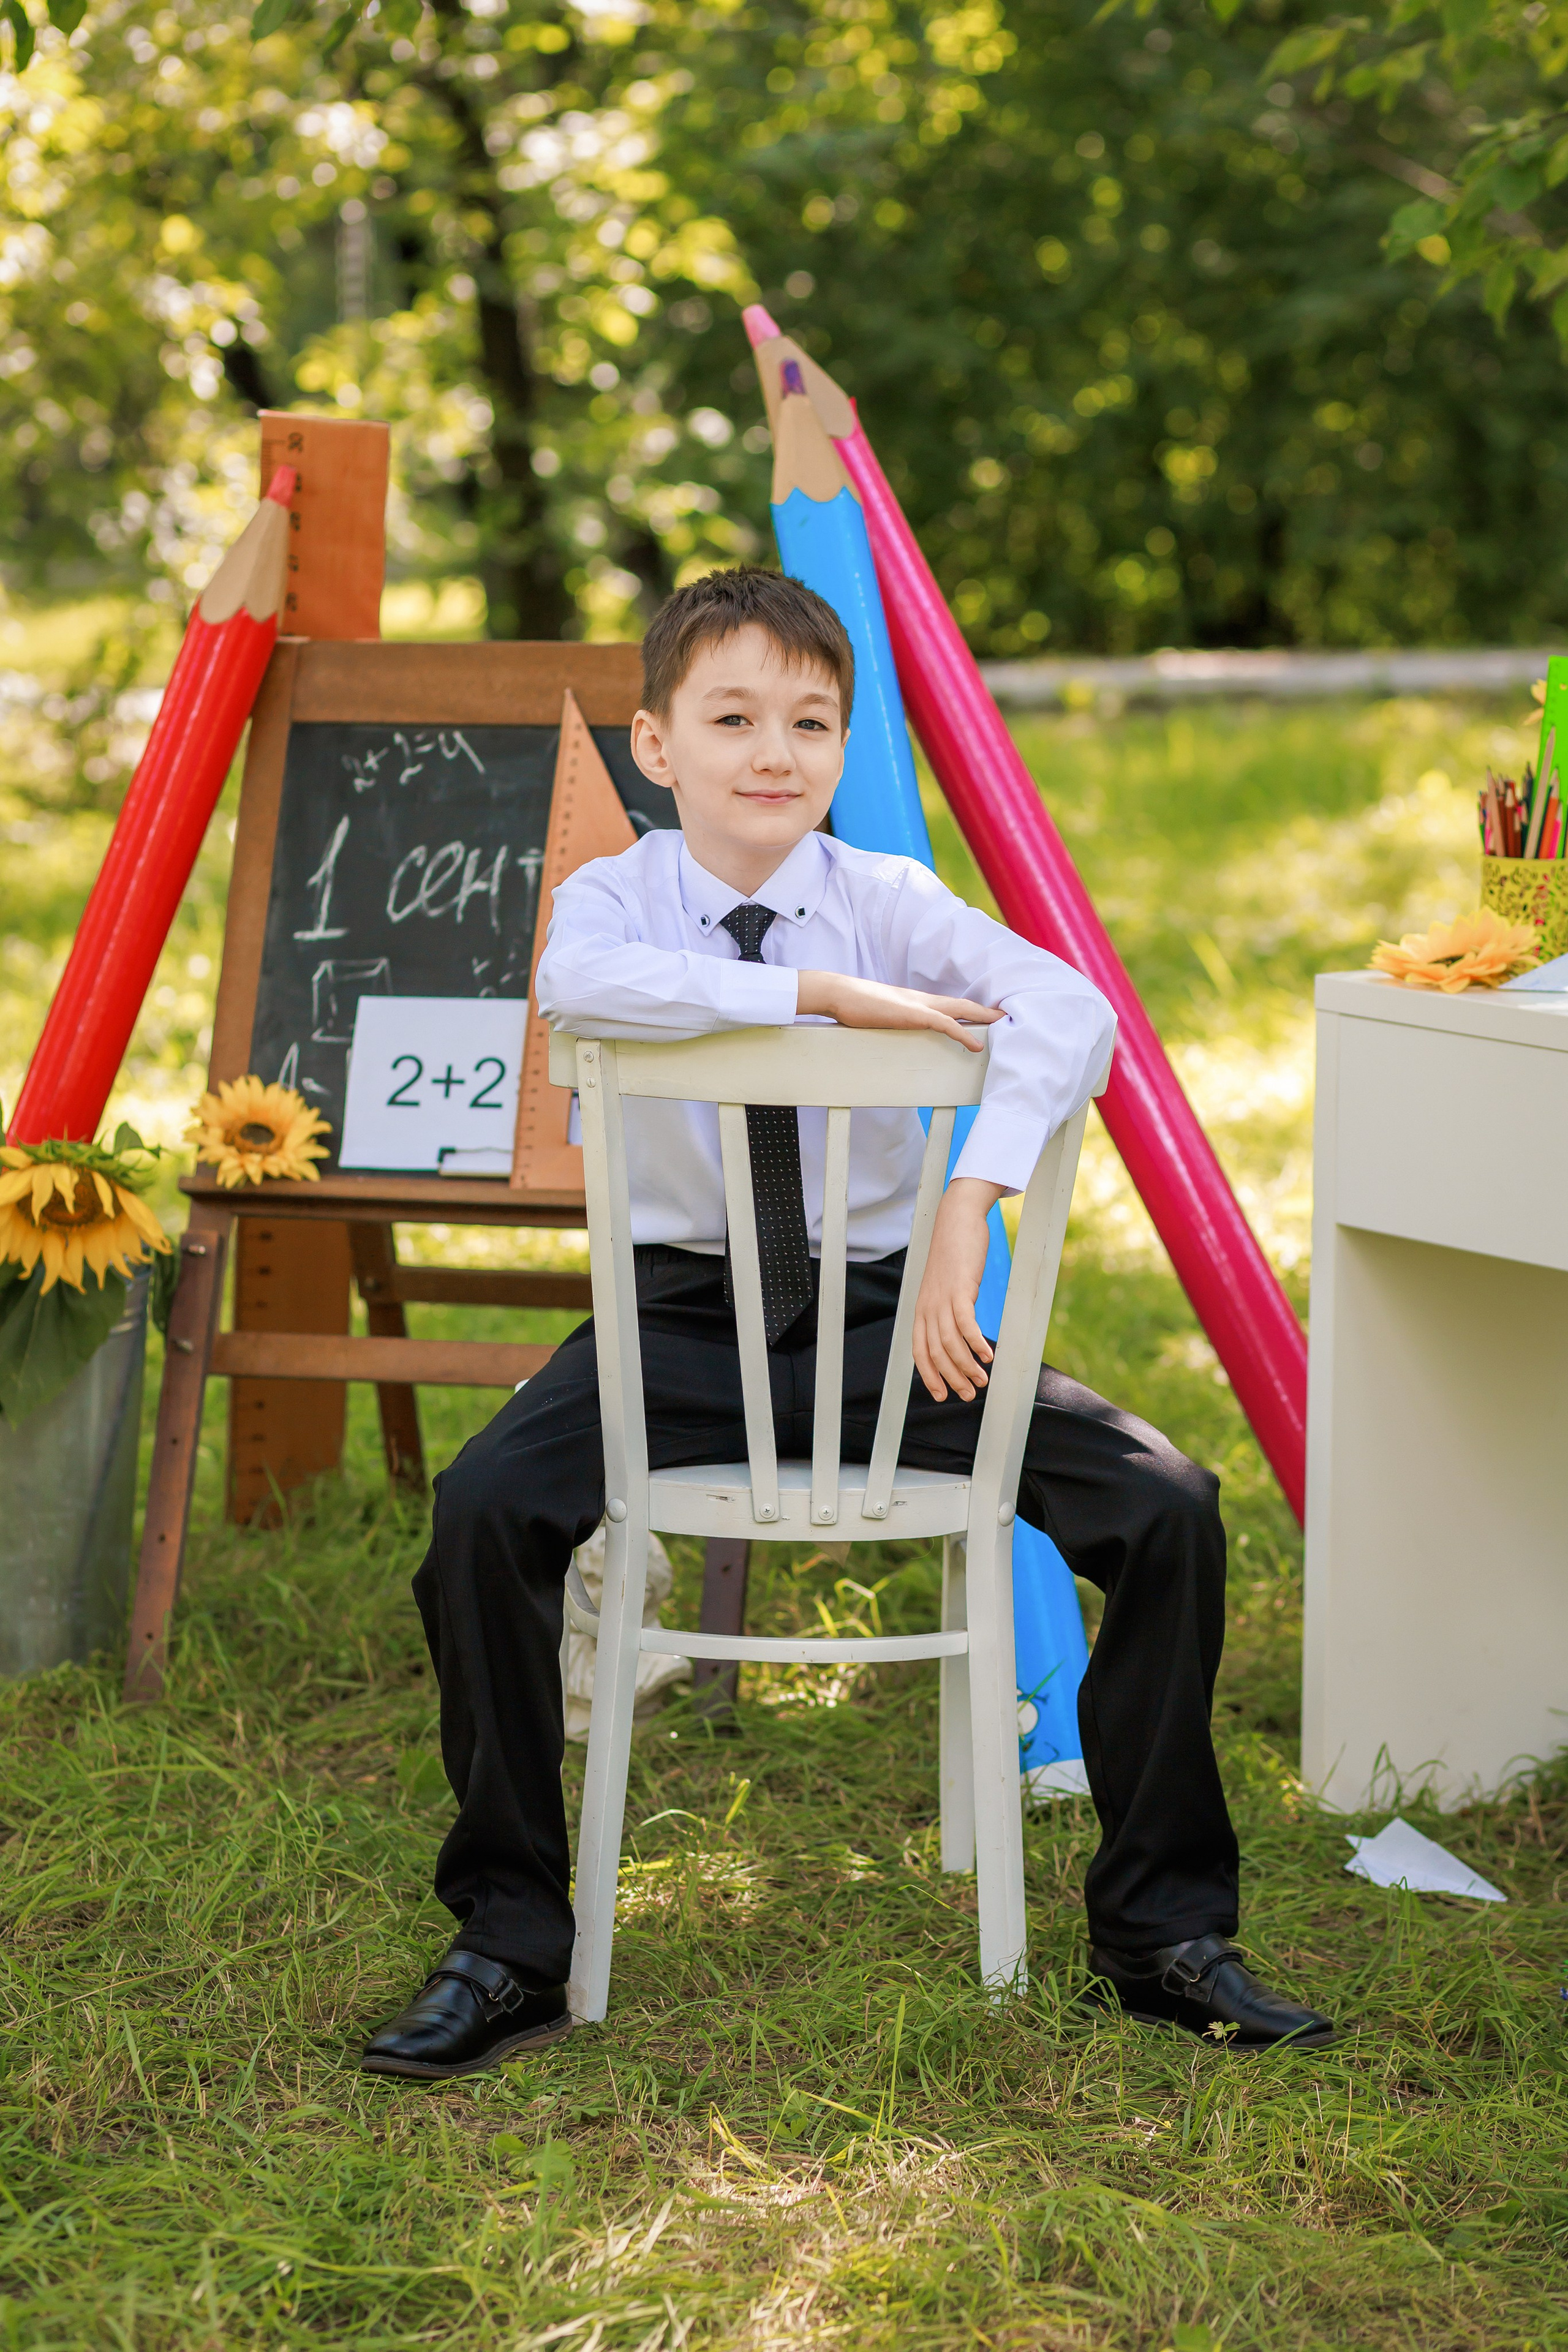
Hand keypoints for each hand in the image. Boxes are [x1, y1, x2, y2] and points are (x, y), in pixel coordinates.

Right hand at [795, 971, 1000, 1049]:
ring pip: (962, 1011)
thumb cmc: (856, 1005)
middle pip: (965, 1006)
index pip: (953, 1006)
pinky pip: (946, 1025)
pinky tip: (977, 1044)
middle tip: (1011, 1018)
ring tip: (1006, 1026)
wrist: (840, 993)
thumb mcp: (882, 1016)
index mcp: (918, 1001)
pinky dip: (964, 1034)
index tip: (990, 1017)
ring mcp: (920, 1006)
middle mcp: (924, 1000)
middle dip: (989, 1012)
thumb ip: (896, 1022)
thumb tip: (900, 1031)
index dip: (973, 1011)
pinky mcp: (913, 1014)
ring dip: (985, 1018)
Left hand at [913, 1178, 1004, 1401]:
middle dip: (951, 1378)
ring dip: (966, 1366)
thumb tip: (957, 1333)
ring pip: (950, 1343)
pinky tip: (988, 1355)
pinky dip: (976, 1342)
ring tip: (982, 1380)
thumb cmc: (954, 1256)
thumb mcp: (944, 1287)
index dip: (929, 1376)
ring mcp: (941, 1299)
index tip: (942, 1395)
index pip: (919, 1352)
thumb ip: (946, 1309)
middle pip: (935, 1353)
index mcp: (921, 1310)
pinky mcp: (959, 1289)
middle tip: (968, 1395)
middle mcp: (927, 1308)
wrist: (955, 1221)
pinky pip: (966, 1323)